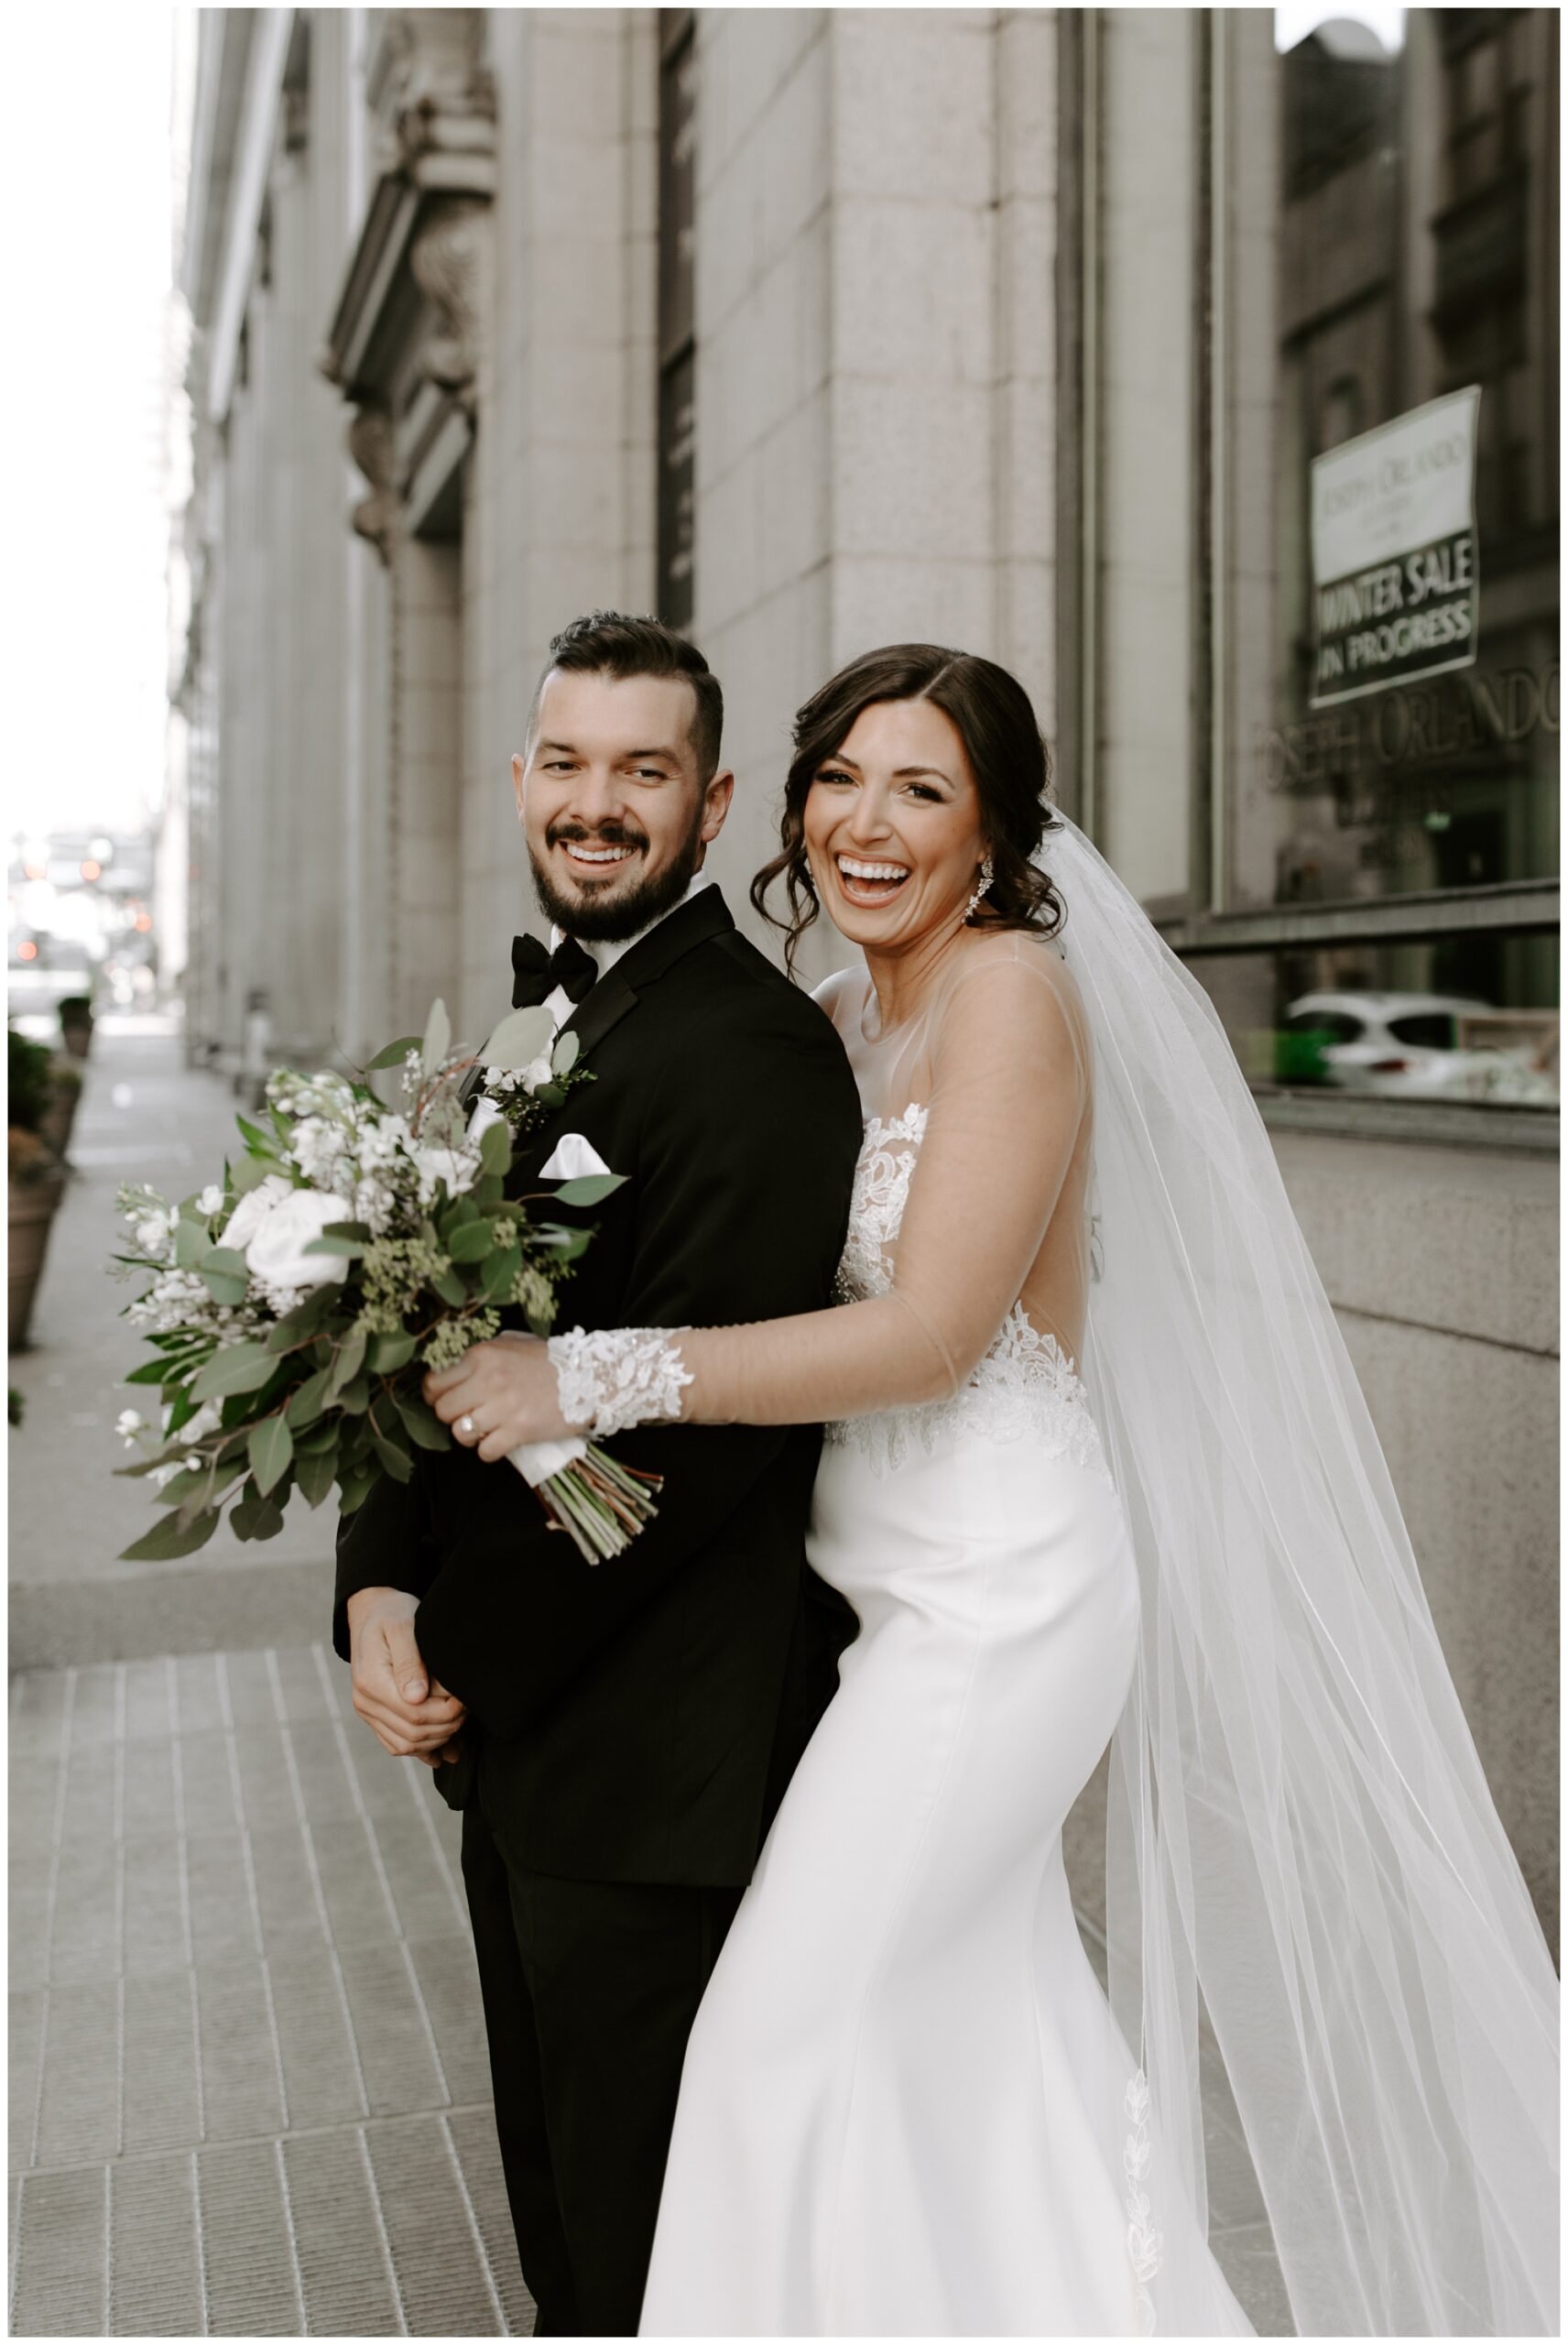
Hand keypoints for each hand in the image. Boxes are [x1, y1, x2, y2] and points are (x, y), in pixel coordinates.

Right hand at [346, 1586, 466, 1759]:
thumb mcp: (403, 1627)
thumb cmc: (393, 1614)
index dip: (447, 1712)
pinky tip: (447, 1749)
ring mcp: (368, 1712)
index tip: (467, 1697)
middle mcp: (365, 1702)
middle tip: (469, 1707)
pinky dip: (424, 1749)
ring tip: (461, 1722)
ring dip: (438, 1740)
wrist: (373, 1612)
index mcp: (371, 1681)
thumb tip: (417, 1697)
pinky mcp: (375, 1717)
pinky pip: (397, 1744)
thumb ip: (410, 1661)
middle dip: (448, 1726)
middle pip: (413, 1733)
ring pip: (406, 1745)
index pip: (415, 1714)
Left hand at [425, 1332, 573, 1460]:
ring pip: (460, 1433)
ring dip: (470, 1435)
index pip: (435, 1384)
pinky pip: (485, 1451)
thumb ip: (481, 1358)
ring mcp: (503, 1407)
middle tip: (467, 1415)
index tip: (443, 1400)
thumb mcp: (511, 1345)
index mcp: (482, 1357)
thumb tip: (452, 1373)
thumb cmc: (549, 1361)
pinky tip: (498, 1442)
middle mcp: (488, 1381)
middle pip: (443, 1411)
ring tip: (485, 1429)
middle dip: (452, 1416)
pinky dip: (488, 1451)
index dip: (434, 1396)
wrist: (588, 1376)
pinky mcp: (518, 1431)